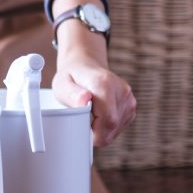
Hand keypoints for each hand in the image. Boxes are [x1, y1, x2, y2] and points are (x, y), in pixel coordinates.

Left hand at [51, 0, 135, 146]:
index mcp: (102, 83)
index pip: (108, 115)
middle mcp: (120, 89)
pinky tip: (98, 115)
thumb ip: (72, 95)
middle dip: (98, 131)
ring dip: (103, 128)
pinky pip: (123, 124)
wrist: (85, 60)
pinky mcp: (132, 103)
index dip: (97, 129)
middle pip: (115, 125)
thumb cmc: (69, 74)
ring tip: (87, 115)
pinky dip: (110, 125)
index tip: (84, 130)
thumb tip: (86, 105)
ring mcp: (128, 97)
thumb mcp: (61, 83)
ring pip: (120, 126)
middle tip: (81, 123)